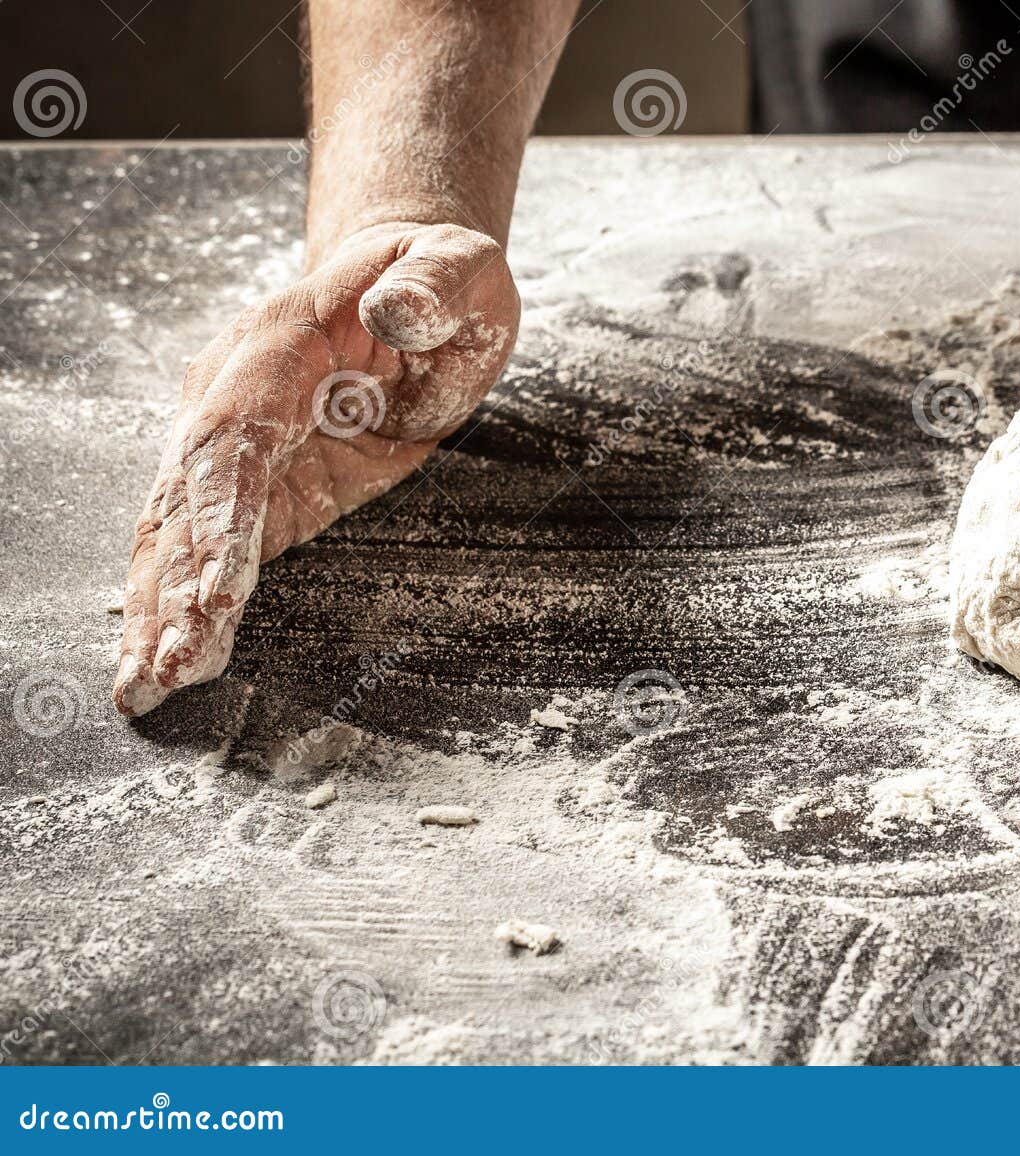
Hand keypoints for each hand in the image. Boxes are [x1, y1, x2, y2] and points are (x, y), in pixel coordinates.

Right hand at [113, 222, 517, 715]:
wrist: (412, 287)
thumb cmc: (438, 282)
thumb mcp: (458, 273)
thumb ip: (431, 290)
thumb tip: (395, 310)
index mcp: (281, 344)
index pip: (236, 431)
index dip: (221, 510)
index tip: (217, 586)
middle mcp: (236, 393)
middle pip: (189, 494)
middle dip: (176, 583)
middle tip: (168, 665)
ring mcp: (239, 442)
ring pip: (181, 530)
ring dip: (161, 608)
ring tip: (146, 685)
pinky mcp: (262, 485)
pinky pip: (209, 548)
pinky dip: (184, 604)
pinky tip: (165, 660)